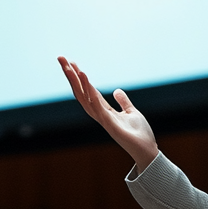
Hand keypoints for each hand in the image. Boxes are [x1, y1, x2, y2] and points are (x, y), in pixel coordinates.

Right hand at [57, 57, 158, 171]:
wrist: (147, 151)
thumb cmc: (139, 134)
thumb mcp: (132, 112)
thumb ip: (123, 101)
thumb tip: (117, 90)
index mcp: (104, 110)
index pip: (87, 91)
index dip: (79, 77)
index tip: (71, 62)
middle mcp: (99, 114)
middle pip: (80, 92)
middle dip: (70, 75)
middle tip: (60, 57)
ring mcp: (103, 119)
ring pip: (84, 98)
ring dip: (76, 81)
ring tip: (70, 66)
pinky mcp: (110, 124)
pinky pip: (97, 106)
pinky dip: (90, 92)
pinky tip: (85, 79)